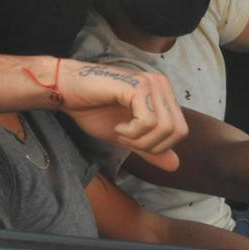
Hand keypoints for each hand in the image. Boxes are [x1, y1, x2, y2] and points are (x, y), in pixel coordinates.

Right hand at [59, 60, 187, 170]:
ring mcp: (151, 83)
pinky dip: (132, 132)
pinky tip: (118, 126)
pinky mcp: (137, 86)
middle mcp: (162, 85)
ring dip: (140, 139)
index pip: (181, 131)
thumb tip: (176, 166)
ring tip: (121, 132)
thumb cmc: (94, 109)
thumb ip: (151, 149)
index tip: (132, 141)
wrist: (67, 92)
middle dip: (151, 145)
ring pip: (165, 127)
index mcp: (163, 94)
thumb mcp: (128, 136)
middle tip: (126, 139)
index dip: (158, 146)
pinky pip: (148, 121)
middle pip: (177, 130)